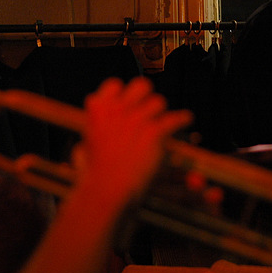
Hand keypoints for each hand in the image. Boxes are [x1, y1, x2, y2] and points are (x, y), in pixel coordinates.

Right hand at [77, 77, 192, 204]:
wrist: (106, 188)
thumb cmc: (95, 172)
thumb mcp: (86, 145)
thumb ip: (95, 131)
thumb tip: (96, 134)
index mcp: (98, 108)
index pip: (114, 85)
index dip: (123, 93)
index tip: (130, 100)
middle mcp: (118, 108)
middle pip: (141, 85)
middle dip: (146, 95)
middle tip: (148, 108)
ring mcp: (136, 118)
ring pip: (158, 102)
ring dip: (161, 111)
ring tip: (164, 119)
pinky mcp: (153, 131)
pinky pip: (174, 118)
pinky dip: (182, 119)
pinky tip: (186, 119)